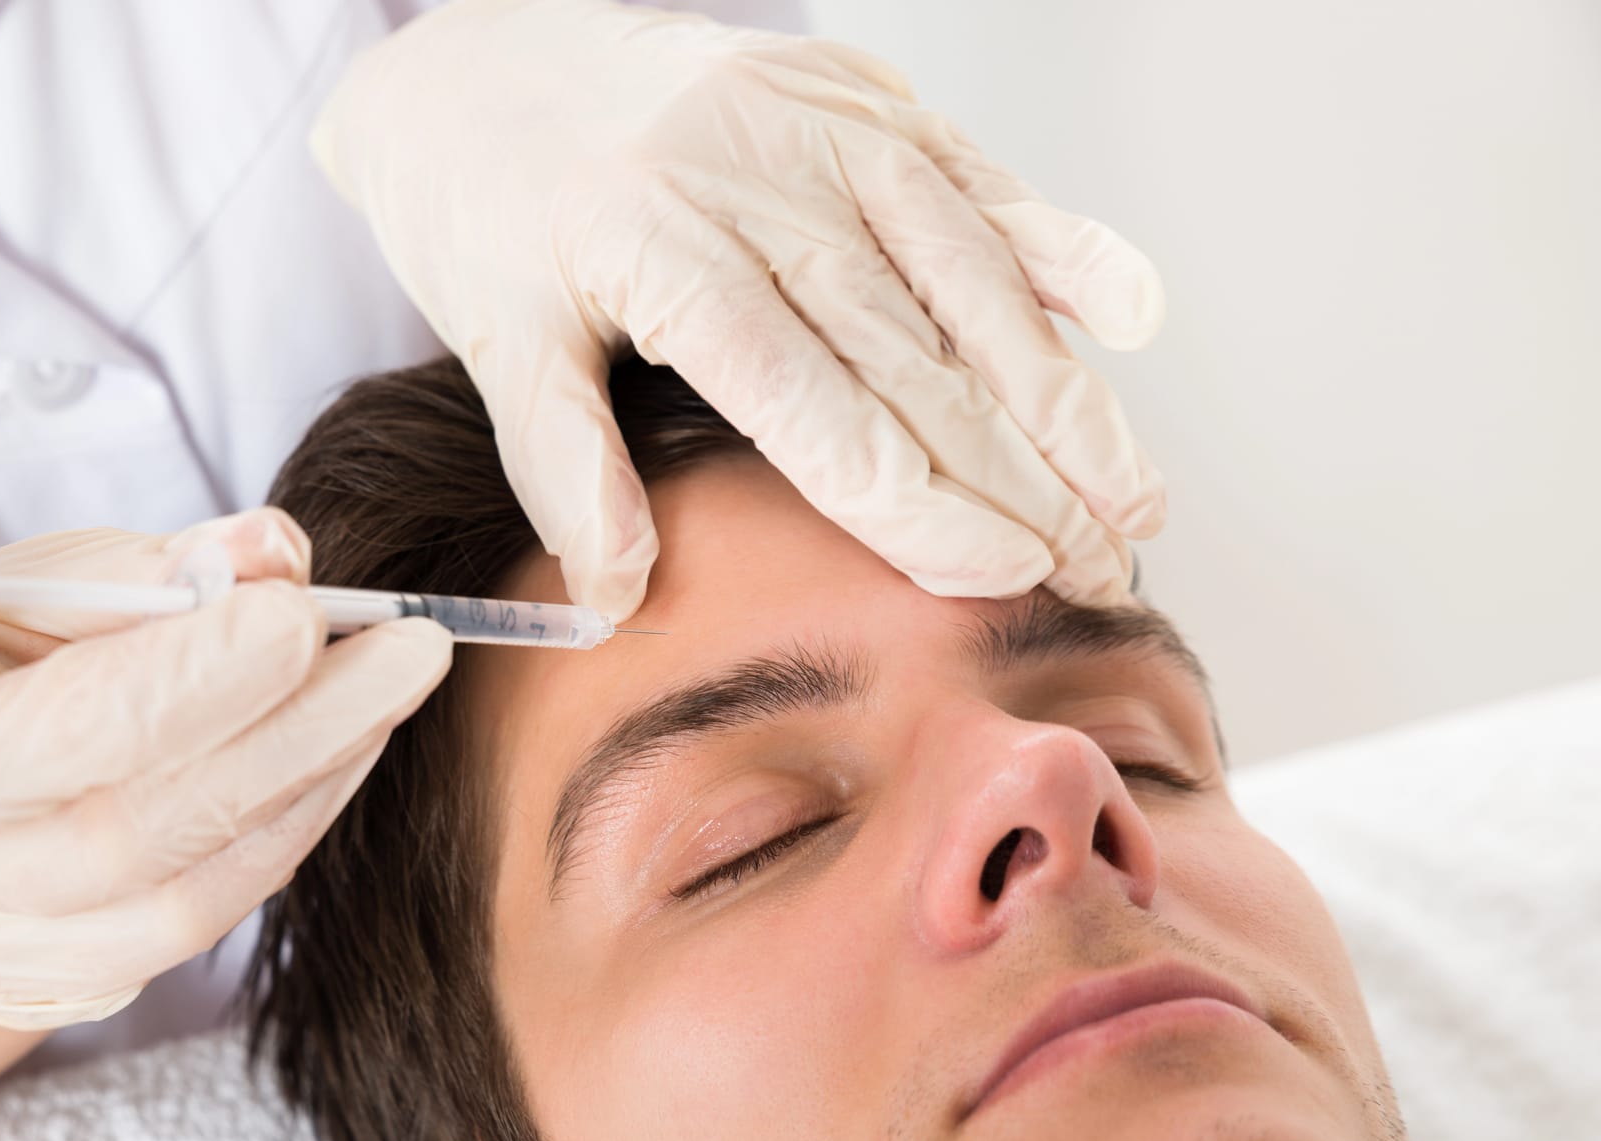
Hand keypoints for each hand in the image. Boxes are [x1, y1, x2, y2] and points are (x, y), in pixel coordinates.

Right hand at [0, 509, 451, 1028]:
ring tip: (397, 667)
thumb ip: (142, 563)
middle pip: (40, 767)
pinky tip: (359, 738)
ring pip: (150, 863)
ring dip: (298, 756)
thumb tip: (275, 552)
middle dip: (217, 691)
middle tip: (351, 620)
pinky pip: (200, 908)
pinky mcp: (62, 978)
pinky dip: (295, 814)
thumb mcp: (32, 590)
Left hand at [315, 0, 1166, 616]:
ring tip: (1134, 495)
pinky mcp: (860, 97)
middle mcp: (761, 180)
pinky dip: (1060, 244)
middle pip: (919, 357)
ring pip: (973, 274)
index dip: (921, 503)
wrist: (490, 58)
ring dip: (1063, 392)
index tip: (1001, 574)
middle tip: (1098, 569)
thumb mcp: (499, 338)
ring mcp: (823, 128)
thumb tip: (619, 597)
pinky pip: (979, 178)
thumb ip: (565, 465)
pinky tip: (1135, 313)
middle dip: (1022, 477)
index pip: (819, 407)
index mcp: (665, 250)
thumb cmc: (494, 210)